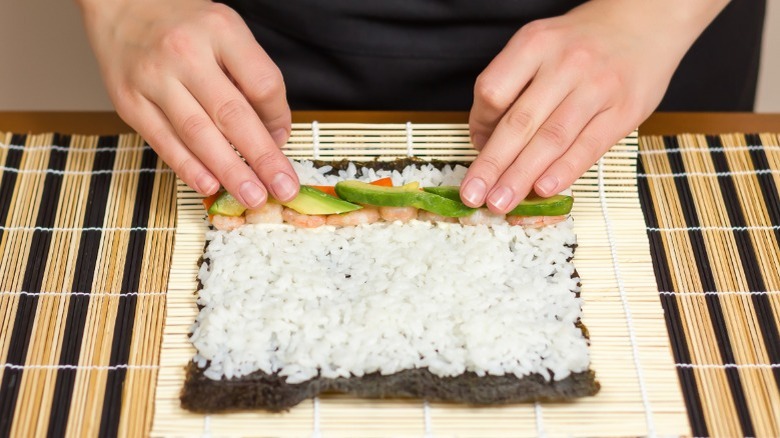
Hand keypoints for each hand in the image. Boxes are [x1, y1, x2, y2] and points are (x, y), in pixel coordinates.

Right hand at [76, 0, 297, 206]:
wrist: (120, 3)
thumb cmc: (184, 23)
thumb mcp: (226, 30)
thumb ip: (251, 76)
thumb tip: (274, 134)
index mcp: (220, 30)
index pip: (262, 84)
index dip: (279, 117)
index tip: (284, 139)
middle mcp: (186, 53)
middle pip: (233, 115)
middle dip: (262, 159)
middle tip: (283, 188)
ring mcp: (154, 78)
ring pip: (198, 134)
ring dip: (230, 171)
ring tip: (253, 197)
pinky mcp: (130, 102)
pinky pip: (165, 142)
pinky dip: (189, 168)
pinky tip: (210, 186)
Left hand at [462, 0, 728, 212]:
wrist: (645, 20)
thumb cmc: (583, 41)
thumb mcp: (541, 44)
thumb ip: (512, 85)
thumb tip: (485, 140)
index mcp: (535, 44)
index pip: (493, 90)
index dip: (478, 124)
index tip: (475, 146)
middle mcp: (565, 64)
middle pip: (519, 122)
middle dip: (492, 165)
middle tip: (472, 196)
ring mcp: (597, 87)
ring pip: (551, 139)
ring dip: (521, 176)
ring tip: (500, 203)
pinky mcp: (625, 111)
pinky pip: (589, 147)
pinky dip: (564, 171)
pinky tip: (543, 190)